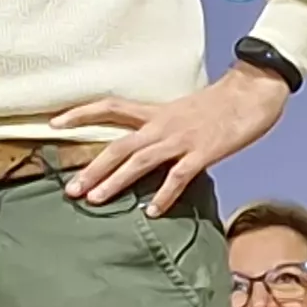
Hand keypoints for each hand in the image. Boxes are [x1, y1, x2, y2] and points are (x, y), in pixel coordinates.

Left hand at [56, 63, 290, 213]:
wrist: (252, 94)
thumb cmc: (220, 105)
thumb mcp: (182, 111)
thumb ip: (161, 128)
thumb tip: (143, 148)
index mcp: (155, 112)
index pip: (110, 107)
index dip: (80, 113)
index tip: (54, 122)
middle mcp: (162, 125)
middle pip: (118, 146)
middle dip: (92, 169)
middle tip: (70, 190)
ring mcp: (181, 139)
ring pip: (139, 161)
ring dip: (115, 182)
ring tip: (94, 200)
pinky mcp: (202, 153)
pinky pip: (178, 176)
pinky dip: (163, 195)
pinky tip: (151, 211)